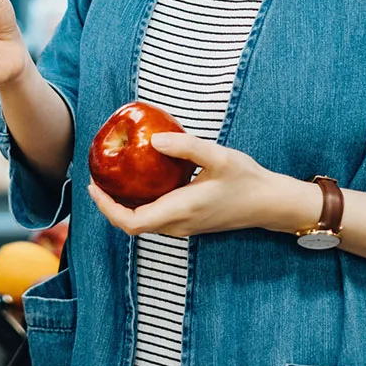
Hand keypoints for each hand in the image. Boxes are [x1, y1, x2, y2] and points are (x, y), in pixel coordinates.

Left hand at [87, 133, 308, 237]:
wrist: (270, 203)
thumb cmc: (247, 179)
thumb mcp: (219, 156)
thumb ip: (186, 146)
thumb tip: (153, 139)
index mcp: (182, 210)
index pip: (132, 222)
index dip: (107, 208)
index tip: (94, 186)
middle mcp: (179, 224)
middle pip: (132, 225)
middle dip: (109, 205)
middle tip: (96, 178)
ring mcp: (184, 226)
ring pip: (143, 223)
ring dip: (123, 206)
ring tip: (112, 179)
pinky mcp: (190, 222)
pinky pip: (155, 218)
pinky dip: (139, 204)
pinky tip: (139, 181)